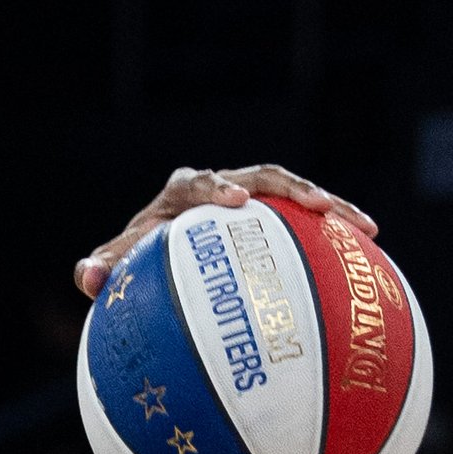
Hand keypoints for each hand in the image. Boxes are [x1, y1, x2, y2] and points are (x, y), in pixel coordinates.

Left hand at [76, 164, 378, 299]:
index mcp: (183, 193)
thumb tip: (86, 276)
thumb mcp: (117, 269)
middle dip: (297, 188)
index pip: (200, 182)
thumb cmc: (135, 264)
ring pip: (296, 196)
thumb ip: (101, 270)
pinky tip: (367, 257)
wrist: (158, 259)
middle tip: (323, 205)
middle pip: (266, 178)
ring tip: (364, 226)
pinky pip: (307, 226)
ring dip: (331, 208)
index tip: (236, 203)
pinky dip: (334, 238)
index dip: (218, 189)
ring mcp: (254, 201)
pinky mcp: (274, 220)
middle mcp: (222, 188)